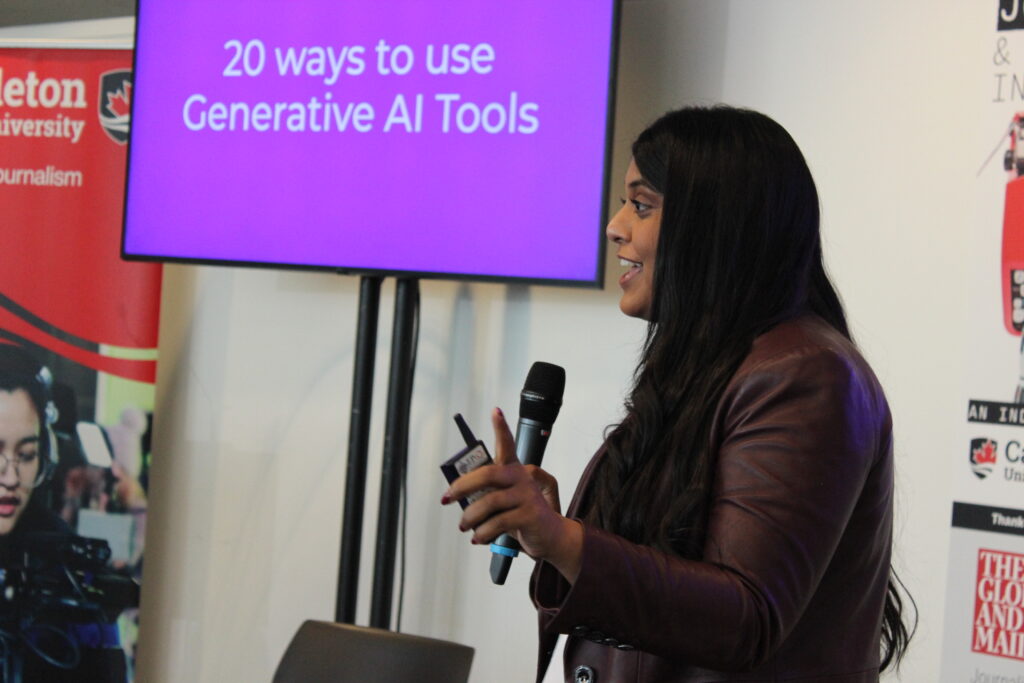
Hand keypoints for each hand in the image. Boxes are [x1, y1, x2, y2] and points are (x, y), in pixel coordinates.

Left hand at [441, 408, 582, 581]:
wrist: (549, 537)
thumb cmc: (520, 516)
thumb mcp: (501, 501)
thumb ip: (484, 494)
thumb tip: (455, 496)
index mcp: (514, 470)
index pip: (507, 444)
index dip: (501, 427)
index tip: (495, 411)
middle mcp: (522, 477)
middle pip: (487, 474)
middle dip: (461, 486)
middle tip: (446, 498)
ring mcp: (527, 495)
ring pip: (488, 502)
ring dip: (470, 517)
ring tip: (464, 526)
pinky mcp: (530, 514)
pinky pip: (497, 522)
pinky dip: (483, 532)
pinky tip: (478, 537)